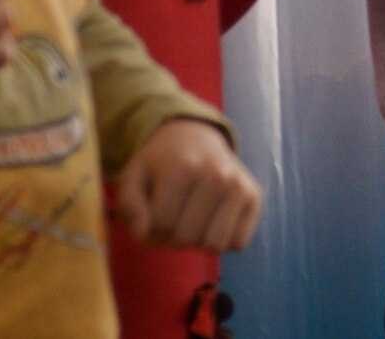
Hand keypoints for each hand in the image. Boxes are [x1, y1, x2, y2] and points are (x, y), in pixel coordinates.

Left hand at [116, 120, 261, 252]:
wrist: (197, 139)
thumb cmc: (161, 165)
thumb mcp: (134, 177)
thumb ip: (129, 205)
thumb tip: (142, 232)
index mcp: (182, 167)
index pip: (162, 225)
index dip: (150, 229)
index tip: (152, 215)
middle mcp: (216, 175)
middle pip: (187, 237)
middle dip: (172, 237)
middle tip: (172, 218)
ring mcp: (239, 185)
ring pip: (215, 245)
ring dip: (198, 242)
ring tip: (191, 221)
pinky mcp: (255, 197)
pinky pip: (238, 243)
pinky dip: (223, 241)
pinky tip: (213, 222)